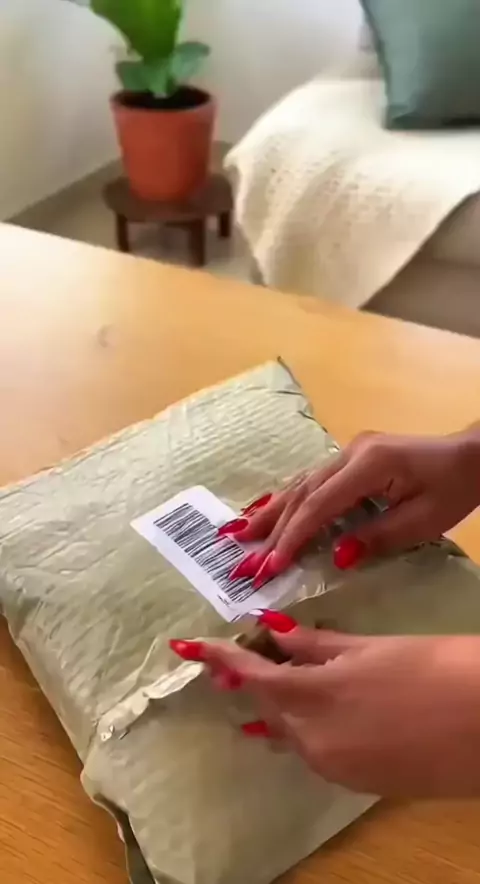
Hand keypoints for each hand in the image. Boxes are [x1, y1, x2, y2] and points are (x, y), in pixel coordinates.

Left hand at [201, 620, 479, 797]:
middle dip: (250, 679)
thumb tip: (273, 631)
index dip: (216, 657)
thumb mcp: (371, 648)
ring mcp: (333, 766)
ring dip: (277, 706)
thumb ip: (317, 644)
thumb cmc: (432, 670)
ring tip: (269, 682)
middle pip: (268, 705)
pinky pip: (313, 752)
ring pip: (290, 731)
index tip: (183, 647)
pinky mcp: (355, 782)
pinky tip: (310, 716)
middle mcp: (313, 739)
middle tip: (236, 656)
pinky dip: (303, 729)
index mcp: (314, 697)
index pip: (251, 675)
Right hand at [221, 429, 479, 581]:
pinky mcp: (352, 457)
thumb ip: (376, 537)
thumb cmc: (452, 490)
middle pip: (302, 493)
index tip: (269, 566)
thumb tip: (336, 557)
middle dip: (271, 529)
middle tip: (242, 559)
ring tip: (238, 534)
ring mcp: (348, 451)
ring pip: (301, 483)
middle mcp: (350, 453)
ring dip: (271, 511)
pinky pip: (312, 480)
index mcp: (367, 465)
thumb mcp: (422, 521)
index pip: (319, 505)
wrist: (472, 456)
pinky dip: (288, 499)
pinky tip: (267, 509)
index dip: (292, 537)